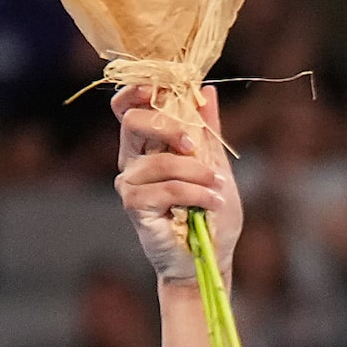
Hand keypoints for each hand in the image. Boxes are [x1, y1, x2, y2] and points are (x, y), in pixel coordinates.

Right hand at [114, 85, 241, 286]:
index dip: (138, 92)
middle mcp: (133, 161)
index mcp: (148, 145)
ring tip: (217, 189)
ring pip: (159, 162)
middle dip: (168, 126)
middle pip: (133, 122)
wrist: (211, 257)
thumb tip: (207, 90)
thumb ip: (208, 130)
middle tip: (194, 146)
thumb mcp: (217, 165)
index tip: (161, 88)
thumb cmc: (213, 214)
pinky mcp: (135, 207)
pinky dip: (195, 194)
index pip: (128, 108)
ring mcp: (130, 184)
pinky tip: (212, 203)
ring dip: (197, 173)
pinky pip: (166, 190)